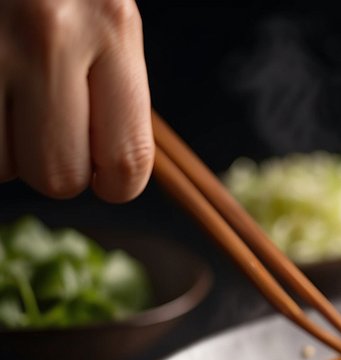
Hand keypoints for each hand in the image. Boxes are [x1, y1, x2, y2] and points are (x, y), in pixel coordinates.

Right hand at [0, 0, 152, 201]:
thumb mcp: (100, 11)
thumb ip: (108, 82)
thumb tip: (106, 172)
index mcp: (112, 29)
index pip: (127, 164)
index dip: (108, 178)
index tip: (92, 162)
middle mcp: (51, 33)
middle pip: (56, 175)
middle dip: (41, 159)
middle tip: (30, 113)